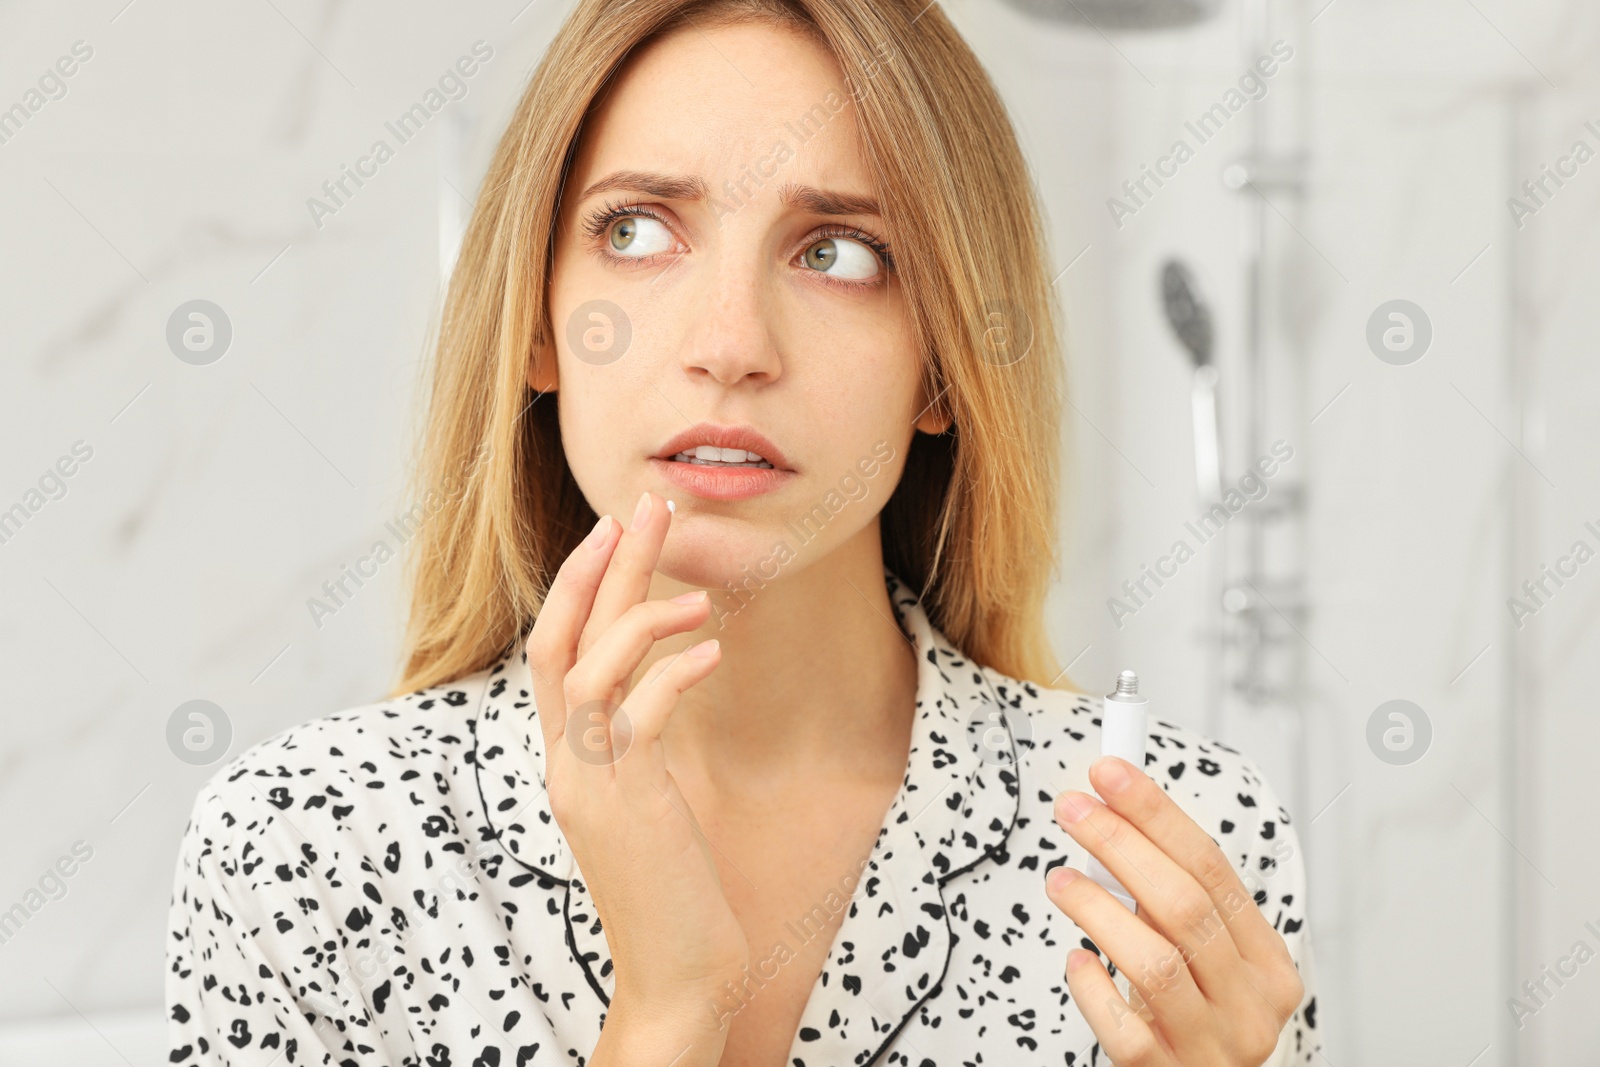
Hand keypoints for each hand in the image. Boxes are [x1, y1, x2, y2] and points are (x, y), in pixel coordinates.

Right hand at [525, 491, 749, 1047]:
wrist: (678, 975)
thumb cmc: (672, 886)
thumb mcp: (647, 800)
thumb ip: (637, 742)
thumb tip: (659, 682)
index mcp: (568, 755)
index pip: (555, 646)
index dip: (580, 582)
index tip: (617, 527)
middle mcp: (565, 761)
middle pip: (561, 637)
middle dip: (602, 566)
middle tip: (644, 504)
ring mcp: (587, 784)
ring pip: (588, 668)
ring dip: (638, 614)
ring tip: (696, 588)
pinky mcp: (623, 807)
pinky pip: (638, 718)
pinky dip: (672, 675)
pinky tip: (712, 650)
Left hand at [1046, 756, 1304, 1065]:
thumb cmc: (1193, 1022)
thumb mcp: (1206, 962)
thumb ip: (1175, 906)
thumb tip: (1115, 822)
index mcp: (1267, 963)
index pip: (1213, 868)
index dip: (1158, 813)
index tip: (1112, 774)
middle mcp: (1250, 1006)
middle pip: (1185, 905)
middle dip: (1122, 844)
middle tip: (1074, 809)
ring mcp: (1213, 1048)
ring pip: (1156, 962)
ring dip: (1098, 909)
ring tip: (1060, 880)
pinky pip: (1126, 1031)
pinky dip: (1094, 988)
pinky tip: (1076, 960)